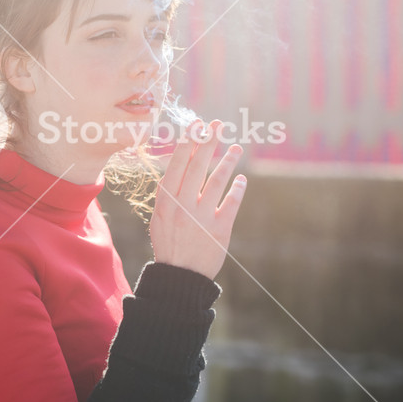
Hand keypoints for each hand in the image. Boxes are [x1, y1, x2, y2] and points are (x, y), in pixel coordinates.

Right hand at [149, 119, 247, 279]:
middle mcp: (183, 207)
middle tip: (218, 124)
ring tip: (236, 148)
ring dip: (228, 161)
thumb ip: (170, 192)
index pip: (178, 164)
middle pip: (198, 167)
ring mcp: (202, 218)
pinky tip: (242, 179)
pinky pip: (232, 203)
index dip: (189, 142)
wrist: (180, 277)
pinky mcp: (220, 230)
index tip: (197, 125)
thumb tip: (183, 161)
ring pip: (217, 181)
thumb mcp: (160, 216)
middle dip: (209, 142)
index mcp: (166, 201)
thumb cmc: (169, 242)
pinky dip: (238, 189)